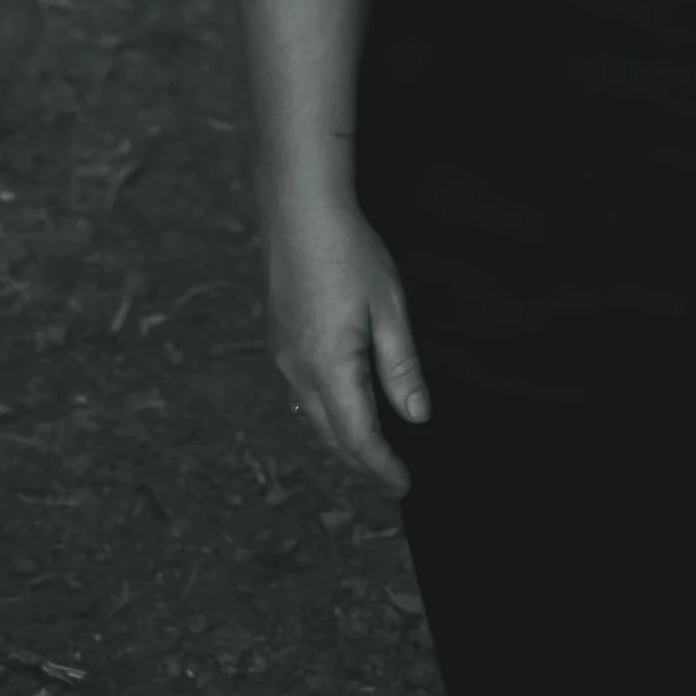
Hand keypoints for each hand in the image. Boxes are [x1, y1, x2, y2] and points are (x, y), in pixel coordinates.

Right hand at [265, 203, 431, 496]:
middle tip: (391, 475)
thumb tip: (416, 417)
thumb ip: (401, 367)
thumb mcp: (389, 309)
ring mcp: (284, 356)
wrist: (300, 212)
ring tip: (370, 449)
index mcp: (330, 368)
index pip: (358, 437)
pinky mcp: (279, 340)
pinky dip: (324, 412)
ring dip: (341, 438)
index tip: (403, 483)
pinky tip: (341, 404)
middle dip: (362, 461)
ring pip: (312, 416)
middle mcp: (299, 371)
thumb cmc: (349, 253)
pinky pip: (301, 392)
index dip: (382, 466)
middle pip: (331, 435)